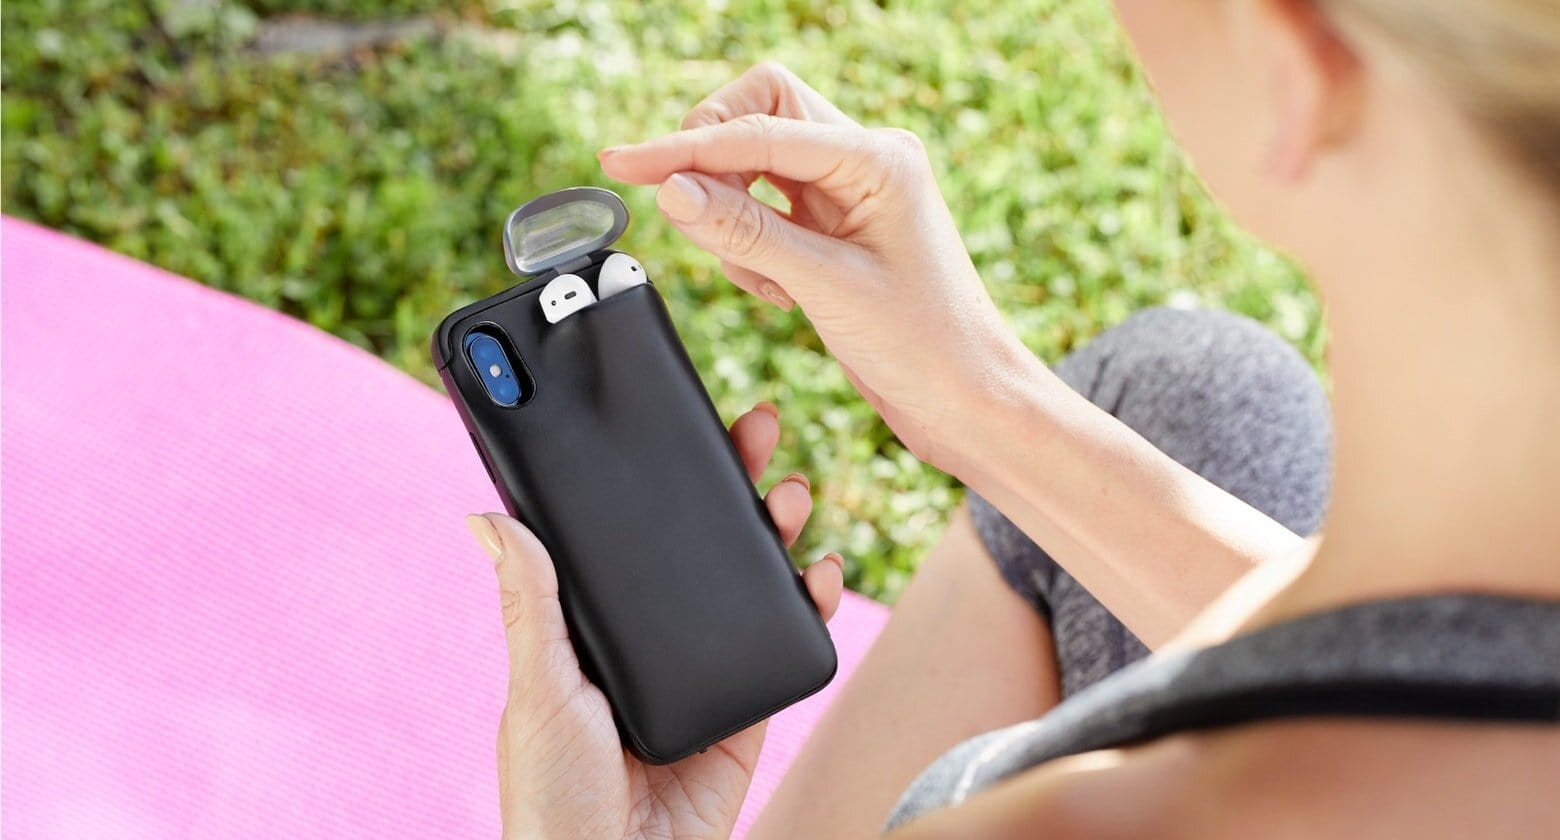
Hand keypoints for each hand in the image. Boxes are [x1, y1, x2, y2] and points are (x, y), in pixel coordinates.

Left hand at [466, 403, 844, 839]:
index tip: (678, 420)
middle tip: (754, 429)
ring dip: (776, 528)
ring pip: (750, 579)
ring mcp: (703, 667)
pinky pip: (787, 640)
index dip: (655, 476)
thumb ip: (530, 606)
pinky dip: (812, 601)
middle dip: (731, 482)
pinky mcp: (747, 705)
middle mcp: (651, 636)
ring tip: (789, 491)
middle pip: (698, 541)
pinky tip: (820, 571)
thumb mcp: (537, 691)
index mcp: (593, 624)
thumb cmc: (552, 796)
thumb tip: (487, 516)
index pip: (628, 532)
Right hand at [598, 62, 1038, 474]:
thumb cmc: (925, 346)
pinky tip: (778, 291)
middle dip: (714, 157)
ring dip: (732, 213)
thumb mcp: (825, 288)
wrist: (968, 401)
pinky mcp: (833, 228)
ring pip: (755, 161)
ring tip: (765, 280)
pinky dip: (749, 244)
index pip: (758, 127)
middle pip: (757, 112)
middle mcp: (864, 161)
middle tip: (696, 217)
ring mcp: (848, 193)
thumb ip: (744, 233)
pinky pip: (764, 207)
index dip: (683, 146)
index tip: (622, 163)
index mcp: (877, 158)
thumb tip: (672, 187)